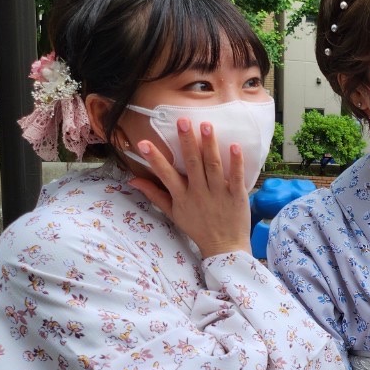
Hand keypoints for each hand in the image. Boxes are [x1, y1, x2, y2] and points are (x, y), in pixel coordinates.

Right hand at [129, 118, 252, 258]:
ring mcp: (219, 193)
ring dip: (209, 145)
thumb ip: (155, 195)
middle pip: (192, 164)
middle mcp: (199, 193)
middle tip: (182, 121)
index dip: (154, 159)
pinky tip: (235, 145)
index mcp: (182, 196)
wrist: (224, 248)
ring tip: (206, 125)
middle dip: (186, 142)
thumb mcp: (173, 213)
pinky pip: (236, 176)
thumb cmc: (198, 229)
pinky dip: (236, 162)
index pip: (165, 175)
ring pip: (213, 166)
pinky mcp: (237, 195)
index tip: (143, 143)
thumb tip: (133, 181)